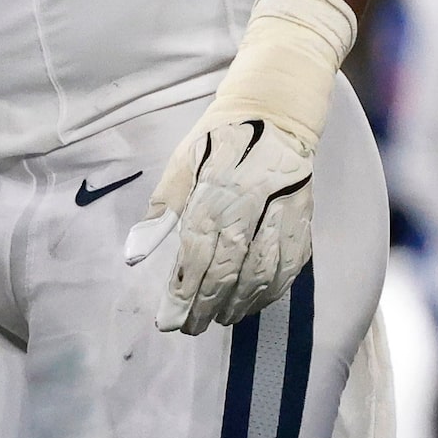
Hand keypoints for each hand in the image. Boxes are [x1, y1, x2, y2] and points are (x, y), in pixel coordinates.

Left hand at [126, 118, 316, 334]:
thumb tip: (134, 254)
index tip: (168, 321)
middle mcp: (249, 207)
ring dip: (241, 303)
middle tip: (191, 328)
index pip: (195, 254)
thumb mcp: (181, 164)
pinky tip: (257, 303)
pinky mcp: (303, 215)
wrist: (276, 109)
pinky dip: (275, 288)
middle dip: (207, 306)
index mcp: (214, 194)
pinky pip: (292, 261)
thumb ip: (161, 211)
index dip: (182, 293)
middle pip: (228, 269)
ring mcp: (282, 212)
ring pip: (263, 271)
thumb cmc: (219, 140)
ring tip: (221, 319)